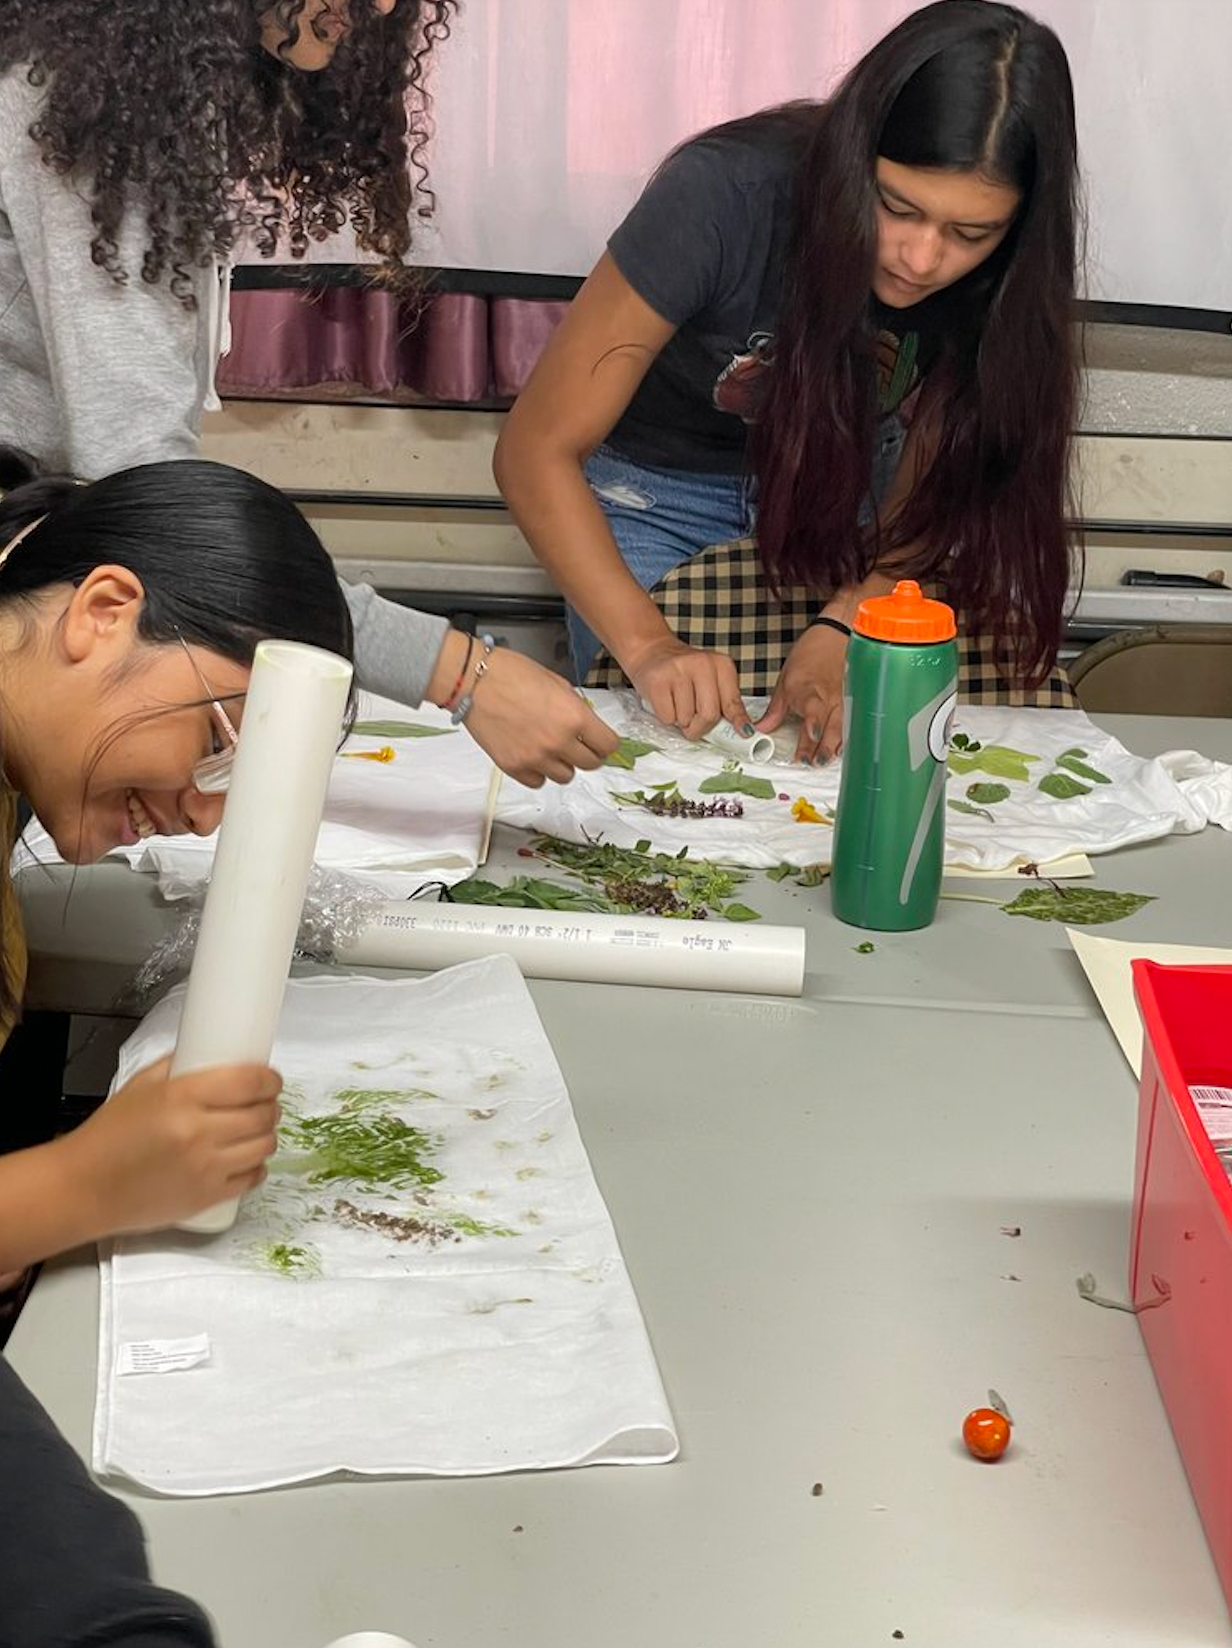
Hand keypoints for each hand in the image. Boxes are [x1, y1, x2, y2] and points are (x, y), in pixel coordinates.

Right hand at [66, 1056, 281, 1236]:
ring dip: (266, 1135)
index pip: (249, 1082)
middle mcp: (199, 1133)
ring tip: (255, 1130)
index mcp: (182, 1098)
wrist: (84, 1188)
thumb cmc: (108, 1136)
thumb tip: (211, 1053)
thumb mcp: (140, 1086)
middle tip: (263, 1103)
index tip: (270, 1079)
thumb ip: (178, 1066)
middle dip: (270, 1105)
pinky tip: (245, 1158)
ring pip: (264, 1146)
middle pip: (263, 1114)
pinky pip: (252, 1178)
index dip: (269, 1079)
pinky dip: (256, 1166)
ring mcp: (206, 1167)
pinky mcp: (207, 1197)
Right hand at [465, 647, 618, 786]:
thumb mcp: (557, 683)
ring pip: (566, 777)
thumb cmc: (512, 673)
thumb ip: (575, 708)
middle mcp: (559, 742)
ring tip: (550, 748)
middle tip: (576, 743)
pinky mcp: (514, 768)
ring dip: (563, 764)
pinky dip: (538, 772)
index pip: (608, 746)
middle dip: (587, 753)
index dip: (605, 743)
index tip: (600, 741)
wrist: (473, 680)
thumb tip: (586, 725)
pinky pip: (538, 781)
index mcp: (574, 717)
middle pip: (591, 764)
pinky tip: (531, 755)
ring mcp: (536, 758)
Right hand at [624, 635, 750, 740]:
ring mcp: (678, 670)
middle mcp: (702, 664)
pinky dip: (666, 717)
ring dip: (680, 720)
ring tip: (676, 702)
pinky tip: (665, 700)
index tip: (744, 732)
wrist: (651, 651)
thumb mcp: (712, 680)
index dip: (737, 721)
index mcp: (721, 664)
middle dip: (700, 727)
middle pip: (709, 715)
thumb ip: (726, 702)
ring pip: (686, 719)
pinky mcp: (657, 680)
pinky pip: (667, 717)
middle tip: (693, 724)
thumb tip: (743, 731)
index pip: (732, 702)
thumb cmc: (684, 672)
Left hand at [757, 625, 848, 762]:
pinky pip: (852, 721)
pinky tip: (842, 749)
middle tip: (814, 763)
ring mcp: (844, 698)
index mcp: (806, 692)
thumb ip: (775, 710)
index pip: (808, 721)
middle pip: (827, 729)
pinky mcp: (855, 698)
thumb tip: (760, 729)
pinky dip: (848, 736)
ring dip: (835, 746)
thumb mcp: (785, 680)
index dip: (807, 740)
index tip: (802, 756)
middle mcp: (827, 697)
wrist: (838, 633)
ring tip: (827, 761)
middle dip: (821, 748)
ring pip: (842, 728)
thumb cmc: (811, 653)